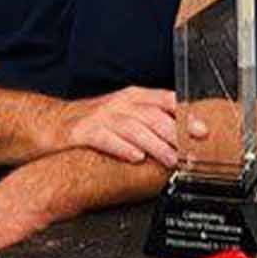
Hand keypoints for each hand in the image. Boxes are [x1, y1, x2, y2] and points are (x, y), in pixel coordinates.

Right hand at [53, 87, 204, 167]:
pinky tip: (136, 157)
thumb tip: (186, 138)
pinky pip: (106, 139)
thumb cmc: (95, 123)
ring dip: (155, 145)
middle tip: (191, 152)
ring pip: (134, 128)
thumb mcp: (126, 115)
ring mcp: (101, 116)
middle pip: (153, 116)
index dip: (186, 115)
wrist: (52, 124)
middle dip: (176, 134)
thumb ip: (154, 123)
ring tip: (170, 160)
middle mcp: (120, 103)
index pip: (166, 100)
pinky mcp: (84, 132)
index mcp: (134, 97)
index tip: (203, 131)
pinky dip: (123, 148)